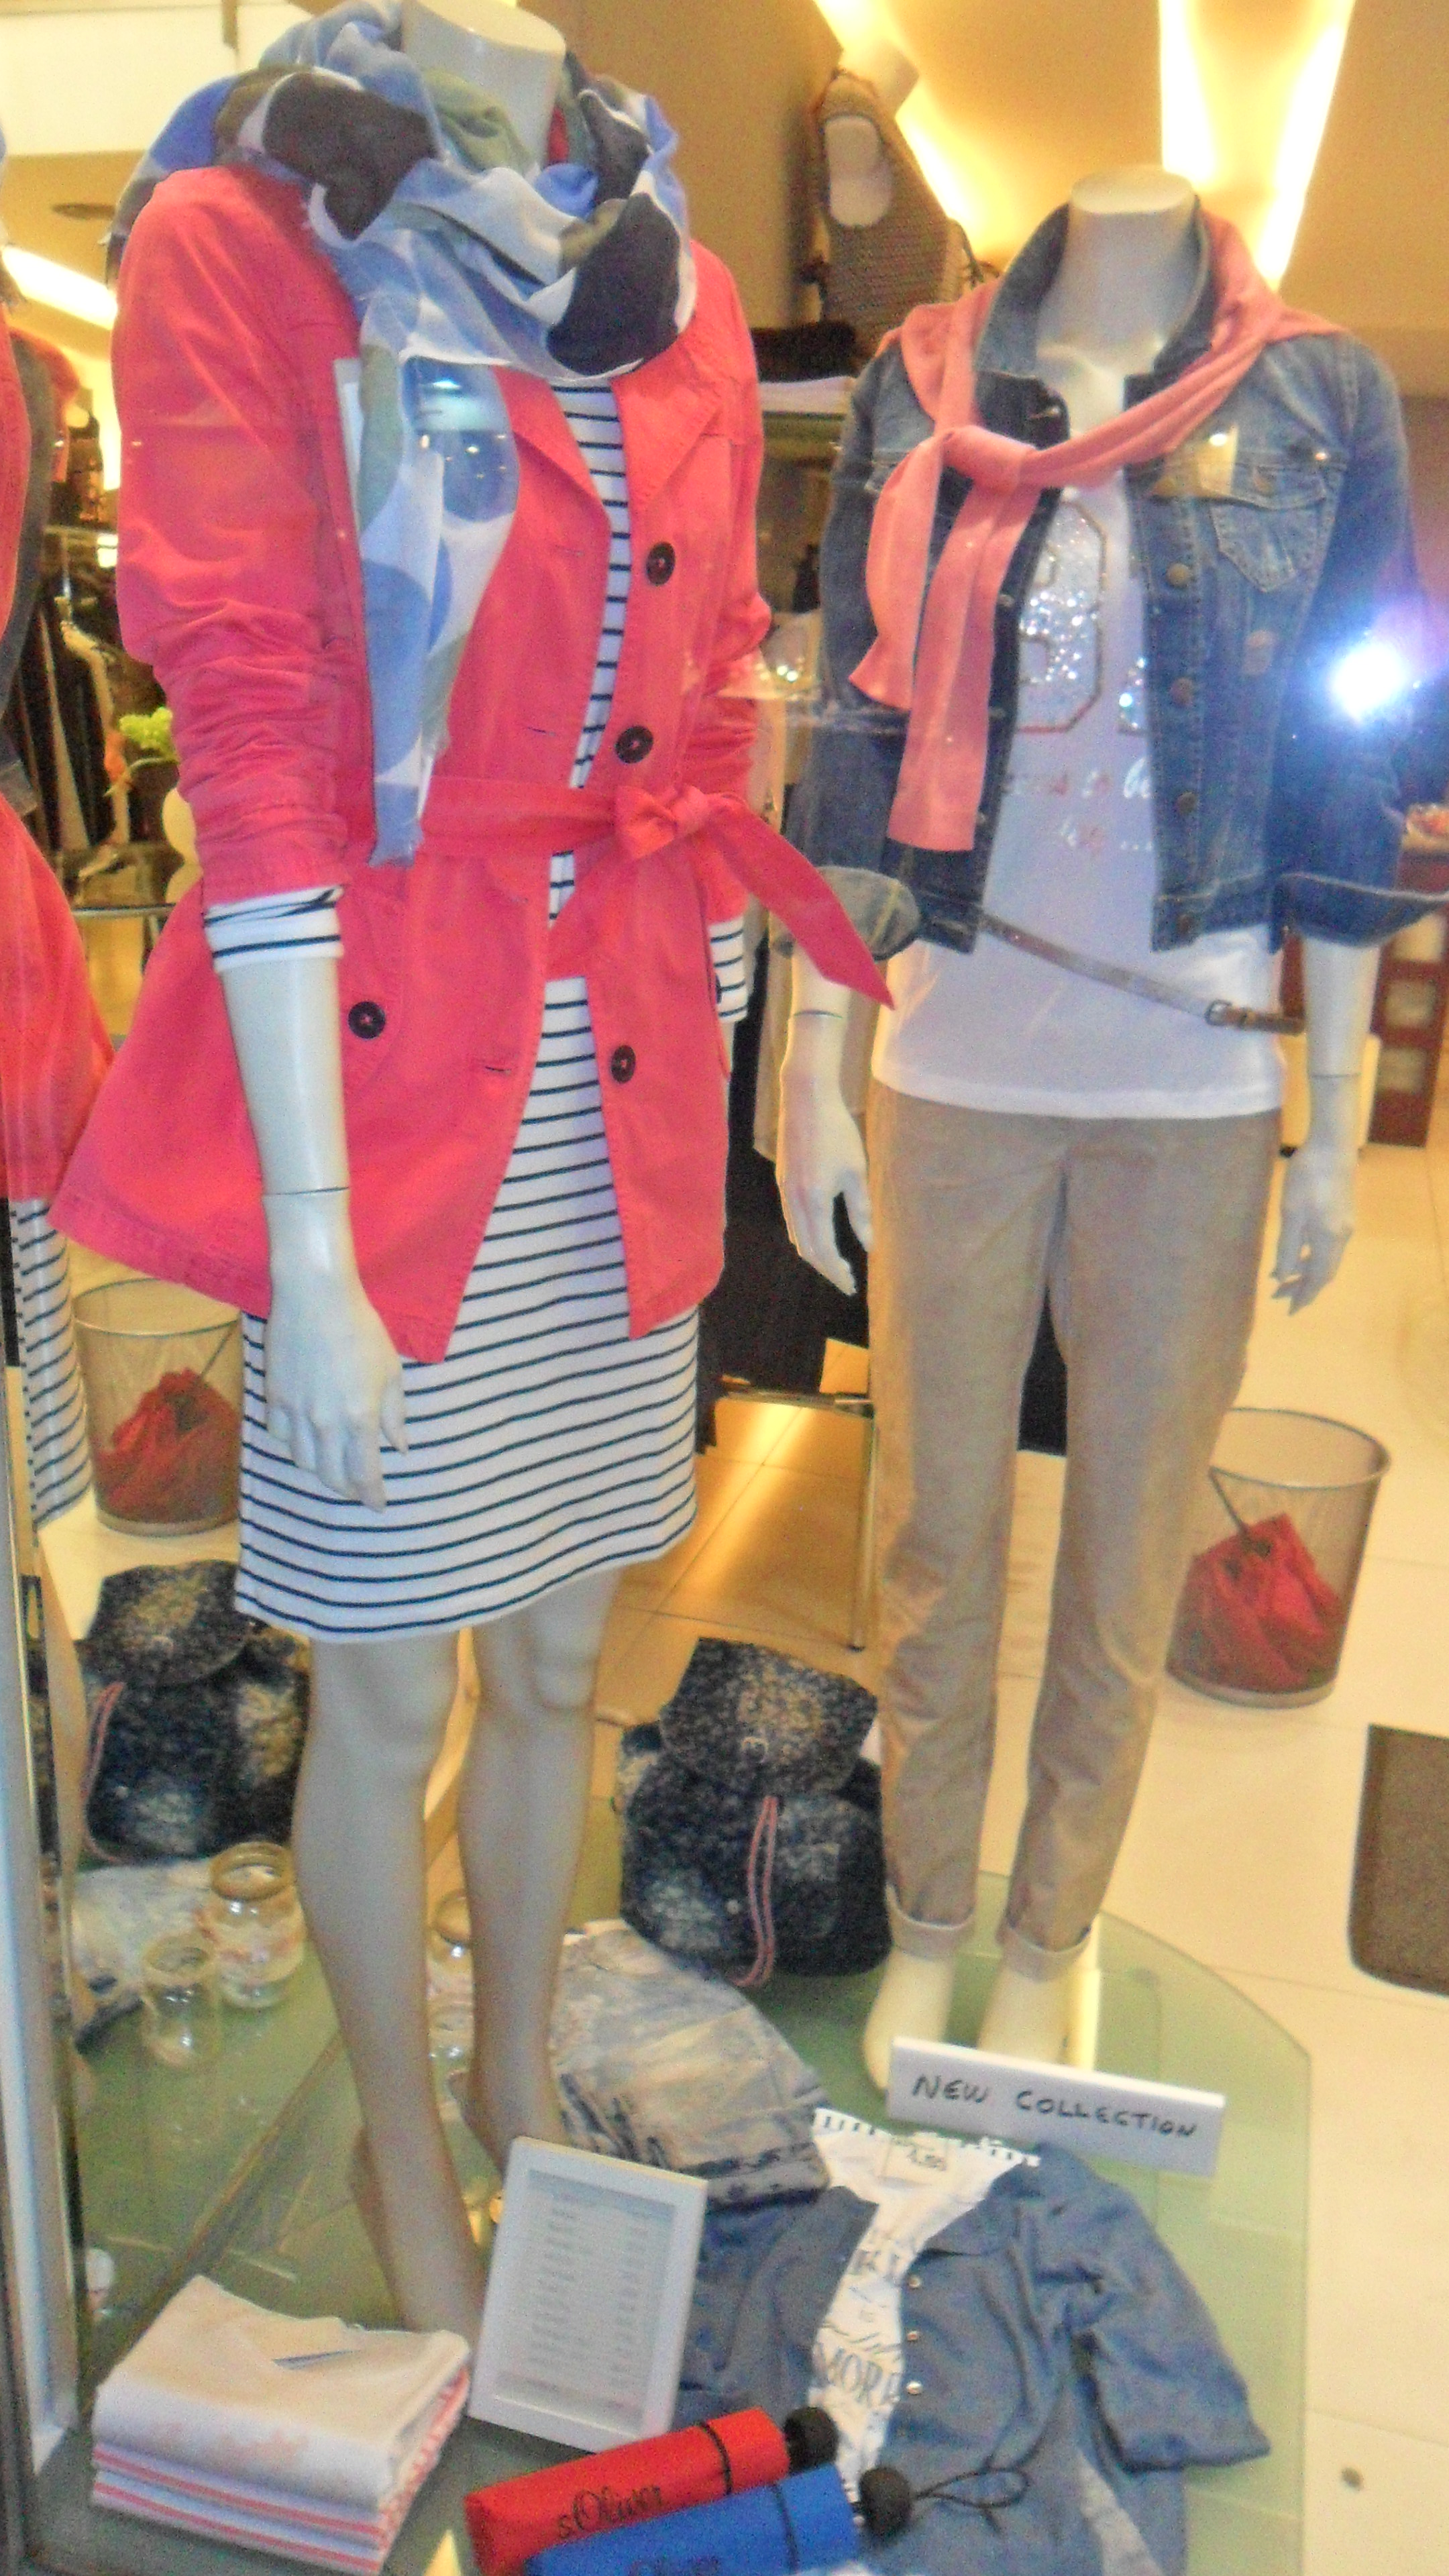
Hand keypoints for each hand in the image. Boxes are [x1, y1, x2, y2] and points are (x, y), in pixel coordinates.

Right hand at [264, 1192, 406, 1507]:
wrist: (315, 1297)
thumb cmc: (362, 1329)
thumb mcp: (391, 1372)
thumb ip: (395, 1415)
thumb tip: (400, 1448)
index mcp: (360, 1418)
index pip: (365, 1474)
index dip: (372, 1495)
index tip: (379, 1506)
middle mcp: (326, 1423)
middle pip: (332, 1476)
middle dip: (347, 1489)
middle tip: (357, 1491)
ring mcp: (296, 1413)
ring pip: (304, 1462)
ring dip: (321, 1473)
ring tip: (333, 1470)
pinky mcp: (274, 1398)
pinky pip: (282, 1438)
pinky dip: (296, 1447)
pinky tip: (306, 1443)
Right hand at [778, 1040, 871, 1297]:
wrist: (805, 1100)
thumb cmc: (837, 1132)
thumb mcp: (857, 1172)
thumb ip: (861, 1211)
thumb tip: (868, 1245)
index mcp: (814, 1201)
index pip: (823, 1250)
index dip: (836, 1271)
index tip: (851, 1284)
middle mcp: (794, 1201)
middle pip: (806, 1249)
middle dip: (826, 1269)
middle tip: (845, 1282)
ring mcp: (784, 1192)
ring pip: (796, 1236)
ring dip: (813, 1255)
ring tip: (832, 1265)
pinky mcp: (782, 1182)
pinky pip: (791, 1221)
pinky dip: (803, 1237)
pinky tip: (815, 1238)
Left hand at [1273, 1076, 1358, 1312]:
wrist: (1332, 1144)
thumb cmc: (1308, 1178)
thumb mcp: (1291, 1214)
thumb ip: (1287, 1248)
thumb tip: (1283, 1277)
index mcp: (1329, 1239)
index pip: (1317, 1278)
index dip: (1304, 1296)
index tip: (1289, 1311)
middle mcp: (1341, 1236)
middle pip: (1323, 1271)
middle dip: (1303, 1287)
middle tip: (1280, 1297)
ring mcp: (1344, 1224)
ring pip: (1325, 1258)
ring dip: (1306, 1271)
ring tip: (1284, 1278)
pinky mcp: (1342, 1212)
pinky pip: (1326, 1245)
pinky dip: (1311, 1254)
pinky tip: (1298, 1251)